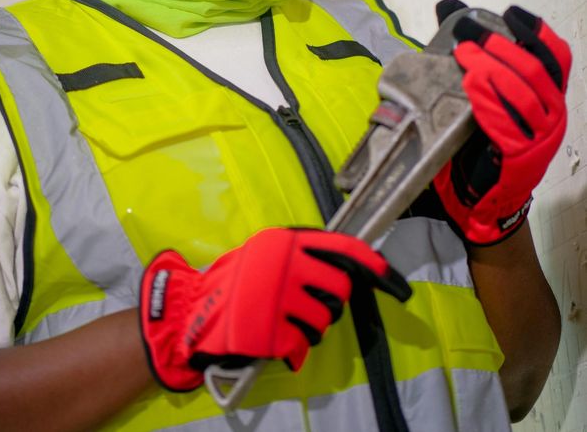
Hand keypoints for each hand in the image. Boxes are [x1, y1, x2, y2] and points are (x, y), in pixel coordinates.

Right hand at [139, 227, 410, 391]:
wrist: (195, 310)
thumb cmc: (238, 280)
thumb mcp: (268, 253)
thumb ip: (304, 254)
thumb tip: (352, 263)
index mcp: (286, 241)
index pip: (344, 248)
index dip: (374, 265)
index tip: (395, 283)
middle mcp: (285, 264)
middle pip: (339, 291)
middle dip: (329, 304)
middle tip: (306, 306)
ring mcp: (278, 297)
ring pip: (324, 322)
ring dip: (309, 327)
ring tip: (284, 320)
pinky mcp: (271, 329)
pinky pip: (301, 346)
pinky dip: (292, 349)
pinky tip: (274, 339)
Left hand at [433, 1, 571, 244]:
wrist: (483, 200)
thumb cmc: (482, 141)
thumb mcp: (481, 93)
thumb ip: (469, 51)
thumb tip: (448, 7)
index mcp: (547, 97)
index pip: (555, 56)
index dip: (536, 31)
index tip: (510, 13)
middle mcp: (552, 114)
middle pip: (536, 69)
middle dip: (502, 44)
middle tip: (470, 31)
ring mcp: (541, 138)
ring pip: (525, 94)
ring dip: (493, 68)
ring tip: (465, 53)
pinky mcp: (522, 158)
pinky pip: (508, 124)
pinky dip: (489, 101)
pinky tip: (471, 84)